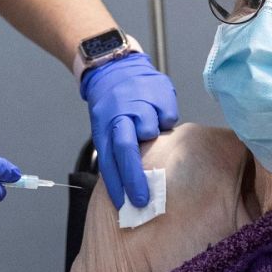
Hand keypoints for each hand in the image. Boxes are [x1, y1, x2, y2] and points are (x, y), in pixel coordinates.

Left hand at [81, 53, 178, 207]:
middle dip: (134, 177)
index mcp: (104, 125)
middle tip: (143, 199)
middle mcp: (120, 114)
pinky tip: (158, 113)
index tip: (123, 205)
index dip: (115, 184)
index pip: (107, 160)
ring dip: (153, 136)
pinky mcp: (160, 94)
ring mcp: (140, 102)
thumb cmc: (112, 105)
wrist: (117, 67)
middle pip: (125, 149)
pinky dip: (165, 120)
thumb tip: (130, 185)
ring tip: (151, 130)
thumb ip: (116, 149)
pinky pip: (167, 117)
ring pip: (151, 131)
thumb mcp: (105, 125)